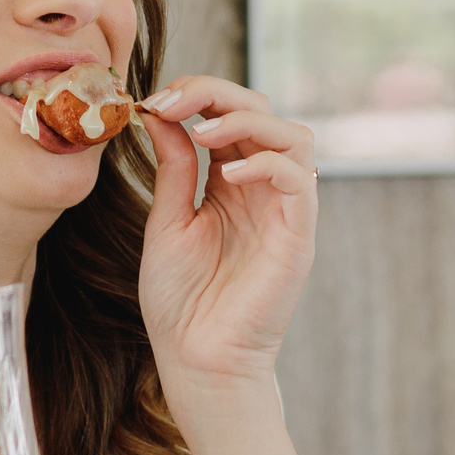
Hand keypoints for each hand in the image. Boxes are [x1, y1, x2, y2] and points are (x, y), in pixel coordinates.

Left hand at [136, 75, 317, 399]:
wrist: (196, 360)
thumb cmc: (180, 301)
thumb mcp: (168, 220)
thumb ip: (174, 166)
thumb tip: (160, 111)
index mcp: (231, 181)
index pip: (230, 113)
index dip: (197, 95)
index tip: (153, 101)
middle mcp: (263, 188)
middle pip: (263, 110)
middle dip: (217, 93)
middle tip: (172, 101)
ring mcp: (284, 210)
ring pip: (295, 135)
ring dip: (249, 120)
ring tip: (205, 133)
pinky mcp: (298, 236)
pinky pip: (300, 180)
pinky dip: (268, 163)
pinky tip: (229, 175)